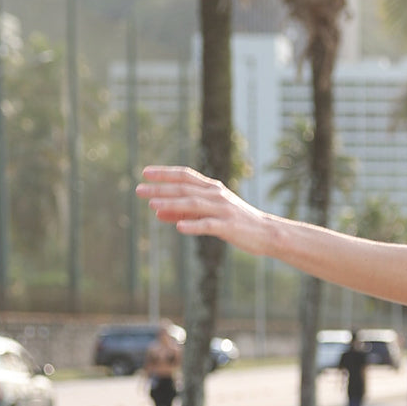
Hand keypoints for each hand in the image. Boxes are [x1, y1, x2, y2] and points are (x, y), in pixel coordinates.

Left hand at [136, 166, 272, 254]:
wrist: (268, 232)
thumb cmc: (236, 222)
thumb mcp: (209, 213)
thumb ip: (183, 212)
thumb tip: (156, 212)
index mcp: (213, 188)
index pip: (186, 175)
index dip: (165, 173)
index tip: (145, 172)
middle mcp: (217, 195)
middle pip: (185, 189)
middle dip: (161, 189)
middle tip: (139, 190)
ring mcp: (223, 210)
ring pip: (194, 204)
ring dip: (172, 204)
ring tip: (152, 206)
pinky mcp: (229, 226)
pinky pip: (209, 225)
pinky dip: (194, 225)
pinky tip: (179, 228)